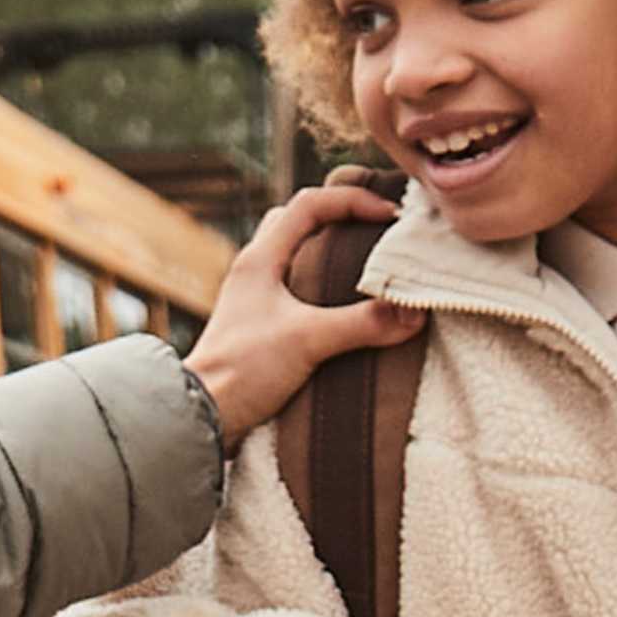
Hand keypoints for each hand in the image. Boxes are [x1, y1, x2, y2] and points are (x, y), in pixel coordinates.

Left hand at [189, 184, 425, 449]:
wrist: (203, 414)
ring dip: (329, 252)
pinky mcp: (258, 326)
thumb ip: (362, 324)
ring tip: (365, 267)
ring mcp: (254, 298)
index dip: (353, 201)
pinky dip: (321, 287)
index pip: (310, 204)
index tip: (389, 217)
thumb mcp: (308, 340)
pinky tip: (341, 309)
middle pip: (298, 221)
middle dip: (340, 217)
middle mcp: (254, 270)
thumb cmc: (243, 369)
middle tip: (377, 231)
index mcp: (261, 258)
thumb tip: (413, 313)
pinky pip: (294, 289)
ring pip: (295, 254)